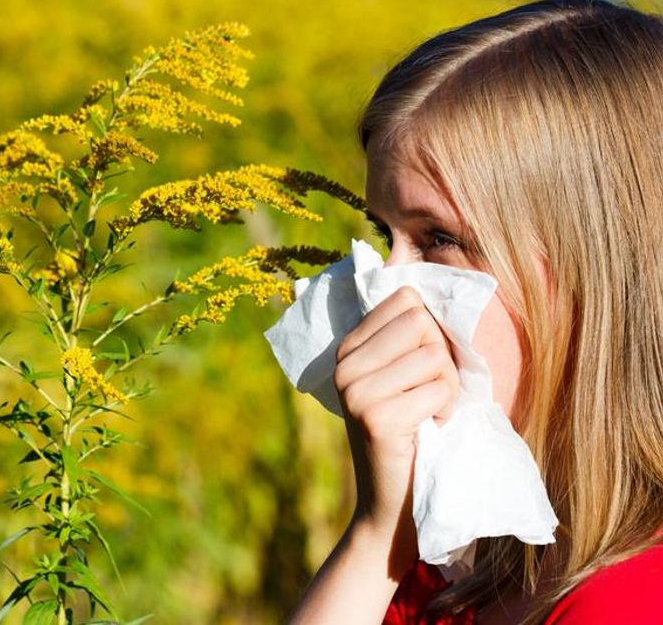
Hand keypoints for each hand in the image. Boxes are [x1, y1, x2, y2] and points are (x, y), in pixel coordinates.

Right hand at [333, 285, 459, 566]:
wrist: (393, 505)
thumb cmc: (413, 435)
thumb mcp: (403, 378)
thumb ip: (410, 337)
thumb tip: (435, 285)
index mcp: (348, 349)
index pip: (406, 300)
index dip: (430, 332)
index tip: (420, 370)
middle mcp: (344, 365)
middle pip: (422, 322)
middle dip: (442, 359)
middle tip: (427, 396)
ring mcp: (356, 391)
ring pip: (434, 355)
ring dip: (447, 389)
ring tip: (427, 415)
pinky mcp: (376, 417)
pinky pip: (439, 389)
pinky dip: (446, 412)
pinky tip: (427, 432)